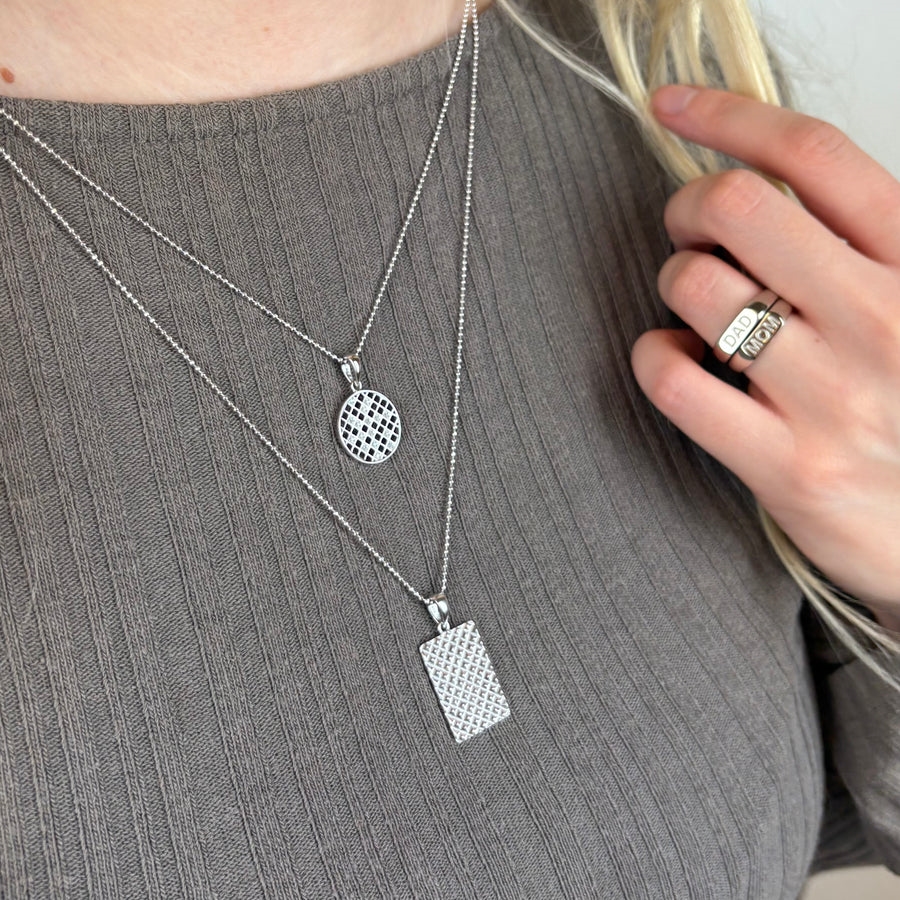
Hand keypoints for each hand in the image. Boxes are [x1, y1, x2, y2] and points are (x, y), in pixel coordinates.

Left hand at [631, 85, 899, 628]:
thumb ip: (855, 243)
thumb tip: (753, 179)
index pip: (814, 155)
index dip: (731, 116)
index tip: (675, 107)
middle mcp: (883, 318)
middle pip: (737, 207)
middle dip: (687, 207)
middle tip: (690, 235)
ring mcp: (834, 396)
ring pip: (695, 286)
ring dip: (675, 286)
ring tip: (699, 314)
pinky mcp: (786, 465)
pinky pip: (673, 379)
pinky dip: (654, 357)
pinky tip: (680, 362)